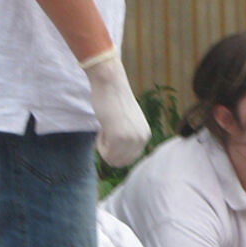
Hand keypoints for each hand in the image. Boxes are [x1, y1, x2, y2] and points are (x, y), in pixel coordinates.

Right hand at [81, 50, 150, 166]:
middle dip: (109, 151)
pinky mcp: (119, 137)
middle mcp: (142, 139)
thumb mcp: (127, 123)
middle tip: (107, 131)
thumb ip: (128, 138)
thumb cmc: (114, 100)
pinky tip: (103, 126)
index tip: (112, 132)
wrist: (111, 84)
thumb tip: (120, 160)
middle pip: (120, 162)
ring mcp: (131, 139)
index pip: (129, 159)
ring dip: (104, 147)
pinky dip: (99, 144)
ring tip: (106, 127)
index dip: (116, 150)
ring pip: (112, 160)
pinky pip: (105, 154)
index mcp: (145, 135)